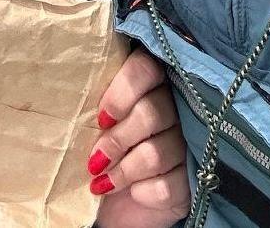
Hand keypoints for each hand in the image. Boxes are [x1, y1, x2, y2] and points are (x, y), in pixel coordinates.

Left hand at [90, 49, 189, 227]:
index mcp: (153, 82)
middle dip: (117, 140)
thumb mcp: (96, 124)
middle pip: (151, 113)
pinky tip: (132, 192)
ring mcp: (189, 144)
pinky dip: (142, 192)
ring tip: (103, 181)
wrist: (118, 202)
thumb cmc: (105, 151)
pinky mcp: (192, 182)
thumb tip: (78, 102)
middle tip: (95, 160)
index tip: (101, 119)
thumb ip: (96, 106)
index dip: (122, 92)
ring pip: (156, 153)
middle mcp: (178, 107)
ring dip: (124, 171)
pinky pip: (167, 187)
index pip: (146, 68)